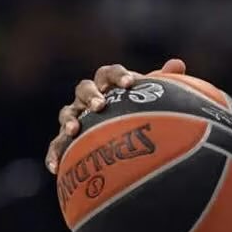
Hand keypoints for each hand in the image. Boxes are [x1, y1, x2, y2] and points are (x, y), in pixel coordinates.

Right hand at [45, 57, 186, 173]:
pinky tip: (55, 167)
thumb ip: (163, 81)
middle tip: (100, 105)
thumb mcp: (151, 97)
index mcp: (108, 83)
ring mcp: (76, 116)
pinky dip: (54, 153)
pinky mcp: (66, 139)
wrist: (121, 134)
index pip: (110, 73)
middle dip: (91, 95)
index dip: (118, 76)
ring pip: (66, 112)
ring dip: (69, 119)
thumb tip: (178, 64)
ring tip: (74, 130)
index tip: (130, 83)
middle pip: (84, 88)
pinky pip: (56, 145)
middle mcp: (88, 96)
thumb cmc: (138, 111)